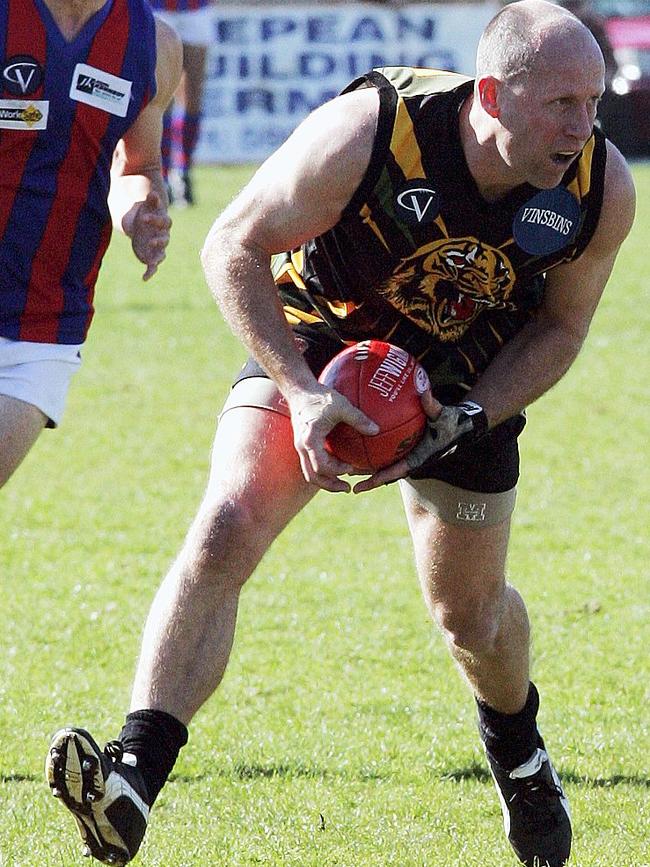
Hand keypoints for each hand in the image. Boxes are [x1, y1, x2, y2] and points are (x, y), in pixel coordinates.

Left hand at [129, 191, 171, 279]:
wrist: (142, 223)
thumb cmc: (146, 211)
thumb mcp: (147, 204)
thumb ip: (151, 200)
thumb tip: (153, 193)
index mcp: (163, 222)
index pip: (165, 222)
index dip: (156, 220)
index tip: (144, 217)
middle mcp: (163, 236)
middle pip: (165, 239)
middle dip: (159, 241)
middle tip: (151, 241)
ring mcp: (158, 247)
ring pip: (161, 254)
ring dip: (157, 258)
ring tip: (152, 263)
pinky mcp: (151, 256)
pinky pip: (153, 265)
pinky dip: (150, 272)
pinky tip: (144, 278)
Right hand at [287, 384, 379, 492]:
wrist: (298, 389)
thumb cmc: (320, 396)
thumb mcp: (342, 405)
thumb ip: (358, 418)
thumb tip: (376, 430)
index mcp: (310, 439)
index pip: (321, 465)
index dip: (337, 471)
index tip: (351, 468)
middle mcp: (302, 447)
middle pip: (312, 476)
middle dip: (330, 485)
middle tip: (347, 488)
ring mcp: (300, 447)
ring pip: (309, 472)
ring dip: (325, 481)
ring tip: (342, 483)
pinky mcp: (302, 444)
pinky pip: (310, 463)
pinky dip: (323, 470)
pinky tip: (337, 465)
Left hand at [352, 392, 487, 493]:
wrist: (462, 425)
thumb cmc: (453, 422)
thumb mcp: (444, 415)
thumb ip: (432, 405)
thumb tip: (423, 392)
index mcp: (418, 457)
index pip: (395, 471)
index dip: (379, 478)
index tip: (363, 484)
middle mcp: (410, 458)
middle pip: (384, 469)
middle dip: (366, 474)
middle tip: (345, 474)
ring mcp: (408, 453)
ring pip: (384, 459)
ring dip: (366, 461)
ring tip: (346, 459)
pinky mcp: (407, 445)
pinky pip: (388, 447)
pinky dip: (375, 445)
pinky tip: (360, 436)